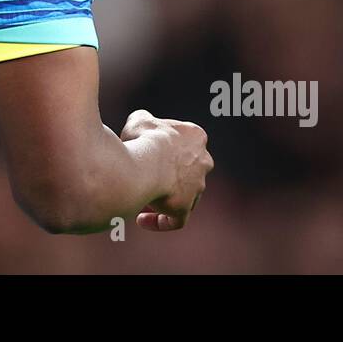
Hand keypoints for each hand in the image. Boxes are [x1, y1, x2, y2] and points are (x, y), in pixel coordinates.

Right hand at [120, 109, 213, 231]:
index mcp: (196, 136)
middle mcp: (203, 162)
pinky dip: (159, 221)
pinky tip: (141, 219)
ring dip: (164, 197)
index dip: (166, 148)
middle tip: (148, 176)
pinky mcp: (185, 208)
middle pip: (188, 170)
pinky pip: (175, 220)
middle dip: (169, 174)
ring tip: (141, 198)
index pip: (184, 142)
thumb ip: (143, 121)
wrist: (147, 161)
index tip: (149, 153)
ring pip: (184, 196)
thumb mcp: (139, 120)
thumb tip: (139, 124)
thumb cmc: (143, 139)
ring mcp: (197, 187)